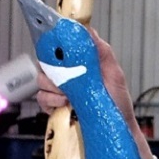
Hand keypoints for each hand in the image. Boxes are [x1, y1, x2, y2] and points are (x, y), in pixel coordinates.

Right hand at [35, 29, 152, 158]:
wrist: (116, 129)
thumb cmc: (117, 102)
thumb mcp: (114, 73)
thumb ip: (101, 51)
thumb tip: (88, 30)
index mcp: (79, 64)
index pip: (60, 48)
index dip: (53, 44)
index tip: (55, 46)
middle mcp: (67, 75)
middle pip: (46, 61)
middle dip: (54, 68)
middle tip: (67, 76)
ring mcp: (59, 91)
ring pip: (42, 80)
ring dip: (54, 86)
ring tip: (70, 95)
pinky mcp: (54, 107)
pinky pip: (42, 98)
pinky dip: (51, 100)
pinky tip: (65, 104)